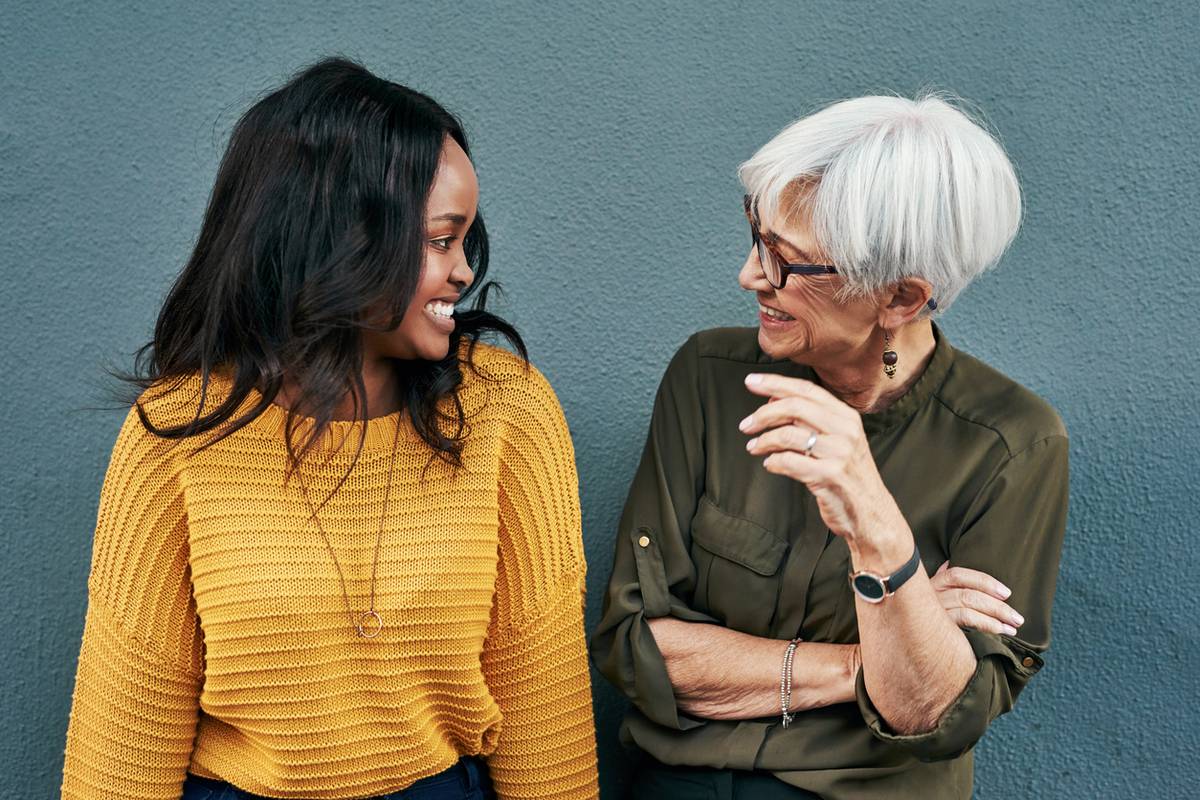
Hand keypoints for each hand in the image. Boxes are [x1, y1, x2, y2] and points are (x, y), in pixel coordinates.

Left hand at [740, 373, 903, 545]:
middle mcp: (845, 430)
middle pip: (794, 407)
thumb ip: (812, 419)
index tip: (751, 382)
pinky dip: (773, 462)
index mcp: (846, 416)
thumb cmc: (848, 474)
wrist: (871, 512)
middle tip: (746, 425)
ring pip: (787, 435)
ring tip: (753, 447)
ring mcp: (839, 453)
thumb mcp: (839, 440)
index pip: (806, 390)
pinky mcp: (829, 476)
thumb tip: (774, 399)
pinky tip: (770, 464)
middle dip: (763, 414)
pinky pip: (789, 462)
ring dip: (763, 441)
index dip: (775, 383)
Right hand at [930, 561, 1022, 635]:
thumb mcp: (931, 596)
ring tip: (1013, 627)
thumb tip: (950, 561)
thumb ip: (941, 581)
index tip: (1007, 593)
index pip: (957, 574)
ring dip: (995, 616)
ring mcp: (931, 611)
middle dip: (997, 605)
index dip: (984, 581)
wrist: (906, 647)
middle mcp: (929, 595)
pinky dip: (986, 624)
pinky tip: (999, 632)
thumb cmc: (925, 619)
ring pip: (967, 605)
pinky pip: (964, 620)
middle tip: (1017, 617)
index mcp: (931, 584)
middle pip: (967, 593)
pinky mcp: (936, 627)